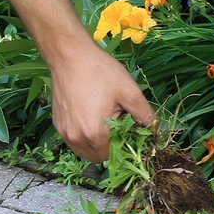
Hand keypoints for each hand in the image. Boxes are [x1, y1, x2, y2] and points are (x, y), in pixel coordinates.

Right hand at [49, 44, 155, 162]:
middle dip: (112, 146)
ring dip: (98, 144)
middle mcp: (77, 139)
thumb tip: (156, 132)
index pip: (116, 156)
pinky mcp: (57, 125)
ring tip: (103, 120)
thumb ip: (145, 116)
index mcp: (96, 134)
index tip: (130, 131)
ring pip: (86, 152)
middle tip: (117, 123)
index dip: (126, 147)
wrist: (69, 55)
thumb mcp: (130, 92)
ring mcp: (65, 133)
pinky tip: (90, 117)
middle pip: (100, 158)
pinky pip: (75, 141)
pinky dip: (85, 137)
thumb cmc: (100, 71)